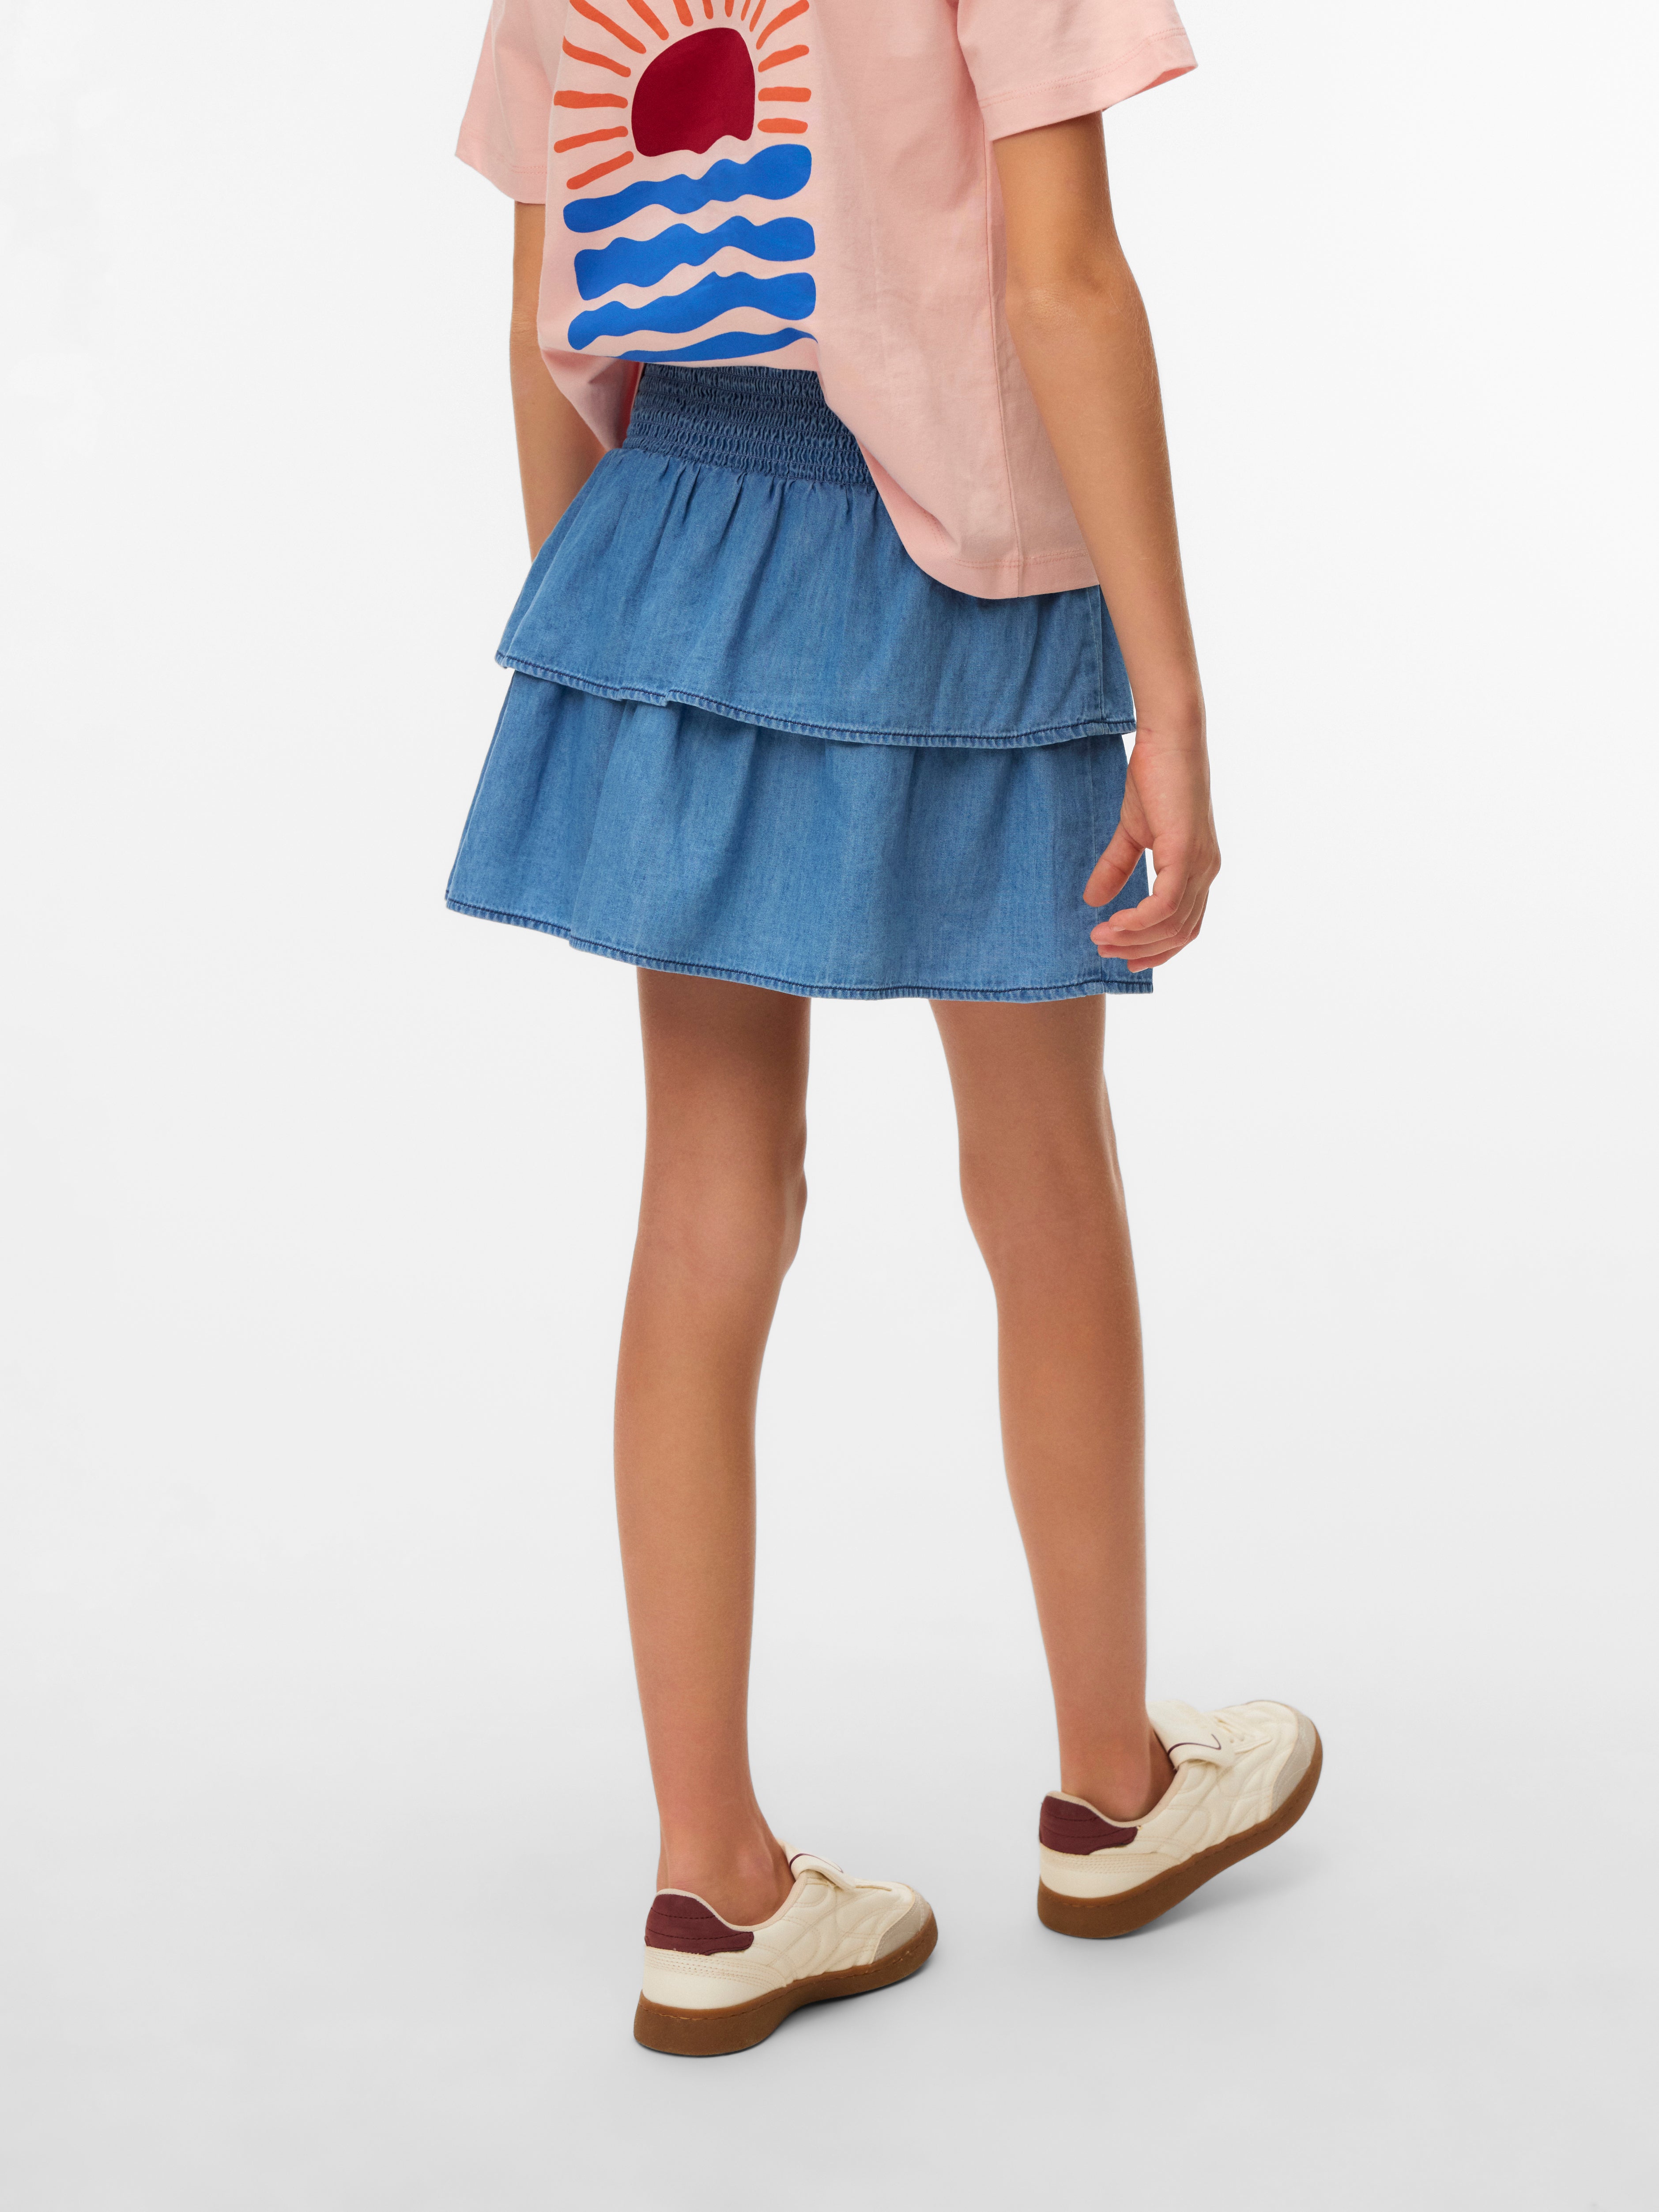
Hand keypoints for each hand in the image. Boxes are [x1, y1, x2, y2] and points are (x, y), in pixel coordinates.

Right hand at [1085, 730, 1219, 971]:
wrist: (1168, 741)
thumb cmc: (1154, 778)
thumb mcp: (1131, 832)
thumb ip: (1116, 868)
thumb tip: (1092, 901)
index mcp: (1197, 869)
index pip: (1185, 927)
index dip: (1156, 950)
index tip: (1122, 958)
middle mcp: (1205, 872)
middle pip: (1179, 934)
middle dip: (1140, 950)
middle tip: (1103, 950)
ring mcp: (1199, 865)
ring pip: (1172, 924)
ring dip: (1133, 938)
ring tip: (1100, 937)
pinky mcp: (1186, 853)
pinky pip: (1165, 905)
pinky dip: (1138, 921)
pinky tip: (1114, 923)